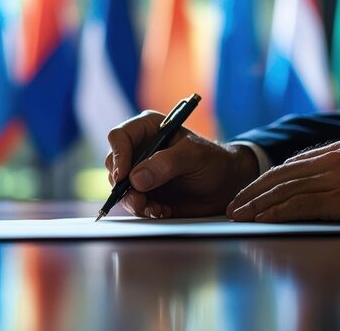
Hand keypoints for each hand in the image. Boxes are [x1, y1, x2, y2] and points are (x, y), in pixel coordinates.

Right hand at [106, 111, 258, 217]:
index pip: (119, 137)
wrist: (226, 185)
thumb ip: (165, 164)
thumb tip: (135, 179)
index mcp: (148, 129)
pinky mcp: (145, 193)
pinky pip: (133, 204)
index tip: (124, 176)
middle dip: (123, 186)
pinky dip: (145, 210)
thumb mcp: (194, 156)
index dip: (118, 156)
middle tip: (140, 200)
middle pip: (114, 165)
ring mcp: (140, 173)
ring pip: (120, 188)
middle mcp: (139, 150)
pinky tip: (163, 211)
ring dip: (134, 202)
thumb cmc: (213, 161)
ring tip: (157, 208)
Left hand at [226, 140, 339, 223]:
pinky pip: (300, 206)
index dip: (267, 180)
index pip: (292, 165)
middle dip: (252, 192)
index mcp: (337, 150)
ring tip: (239, 216)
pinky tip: (262, 220)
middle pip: (280, 176)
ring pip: (284, 191)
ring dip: (257, 205)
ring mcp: (335, 179)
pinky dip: (277, 212)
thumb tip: (321, 171)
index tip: (251, 191)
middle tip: (233, 205)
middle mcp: (331, 161)